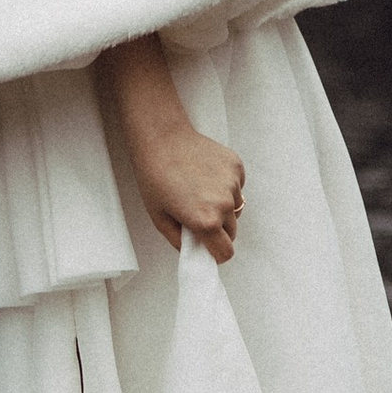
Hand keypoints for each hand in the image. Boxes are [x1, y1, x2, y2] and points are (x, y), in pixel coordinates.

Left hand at [130, 117, 246, 263]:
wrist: (162, 138)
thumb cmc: (154, 176)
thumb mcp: (159, 218)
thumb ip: (180, 241)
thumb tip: (195, 252)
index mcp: (206, 221)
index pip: (226, 252)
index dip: (216, 254)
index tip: (208, 247)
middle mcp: (224, 205)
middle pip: (232, 232)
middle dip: (218, 230)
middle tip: (198, 216)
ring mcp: (232, 184)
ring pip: (235, 208)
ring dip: (222, 207)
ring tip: (199, 191)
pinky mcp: (236, 166)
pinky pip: (237, 187)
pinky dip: (226, 187)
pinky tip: (206, 175)